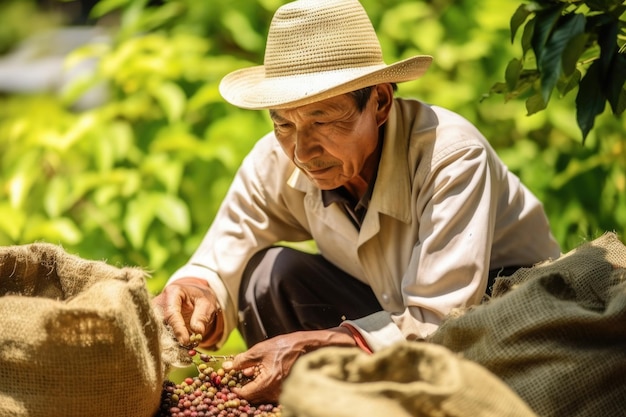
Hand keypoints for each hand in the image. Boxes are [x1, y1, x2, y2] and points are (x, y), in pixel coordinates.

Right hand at [152, 277, 223, 347]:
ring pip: (157, 332)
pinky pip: (158, 337)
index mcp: (172, 293)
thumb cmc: (201, 298)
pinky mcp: (154, 323)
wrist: (195, 297)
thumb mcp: (208, 303)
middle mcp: (159, 302)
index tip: (186, 341)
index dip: (178, 329)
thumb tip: (197, 331)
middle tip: (186, 350)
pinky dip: (168, 346)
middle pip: (160, 324)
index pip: (171, 313)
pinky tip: (178, 353)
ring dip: (169, 344)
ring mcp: (154, 313)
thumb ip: (202, 316)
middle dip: (172, 339)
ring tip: (185, 352)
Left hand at [223, 327, 356, 403]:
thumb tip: (228, 367)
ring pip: (261, 396)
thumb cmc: (285, 347)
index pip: (244, 394)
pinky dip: (263, 386)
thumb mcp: (260, 350)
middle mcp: (274, 392)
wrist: (308, 347)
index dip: (234, 389)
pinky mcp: (285, 389)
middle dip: (243, 389)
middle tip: (237, 378)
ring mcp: (281, 392)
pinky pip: (269, 392)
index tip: (229, 382)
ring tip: (249, 373)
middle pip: (252, 398)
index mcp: (267, 382)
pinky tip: (260, 374)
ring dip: (253, 387)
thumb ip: (242, 360)